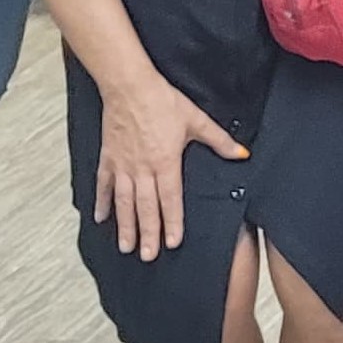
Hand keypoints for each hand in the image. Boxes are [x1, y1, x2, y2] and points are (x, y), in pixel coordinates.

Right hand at [94, 74, 246, 260]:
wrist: (130, 87)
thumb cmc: (163, 101)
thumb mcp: (197, 120)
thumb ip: (220, 141)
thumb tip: (242, 154)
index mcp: (166, 162)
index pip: (171, 199)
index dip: (172, 222)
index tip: (173, 243)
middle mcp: (143, 169)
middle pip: (146, 208)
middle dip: (148, 233)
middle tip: (148, 256)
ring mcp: (123, 165)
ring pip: (124, 202)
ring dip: (125, 226)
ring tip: (126, 246)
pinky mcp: (108, 158)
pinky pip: (104, 185)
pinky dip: (102, 203)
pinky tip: (100, 219)